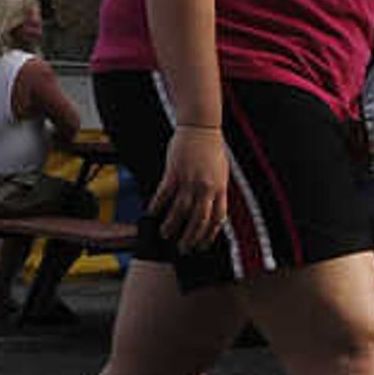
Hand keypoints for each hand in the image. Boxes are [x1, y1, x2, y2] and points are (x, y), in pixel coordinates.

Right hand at [149, 125, 232, 251]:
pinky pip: (164, 194)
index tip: (202, 245)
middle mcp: (206, 188)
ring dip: (172, 226)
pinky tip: (152, 214)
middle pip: (198, 220)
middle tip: (183, 248)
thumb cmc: (212, 148)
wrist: (201, 127)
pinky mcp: (174, 172)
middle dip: (190, 237)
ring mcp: (189, 180)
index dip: (209, 235)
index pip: (217, 219)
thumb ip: (217, 190)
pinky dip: (157, 206)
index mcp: (220, 188)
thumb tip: (212, 208)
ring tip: (165, 235)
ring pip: (180, 211)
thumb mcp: (221, 172)